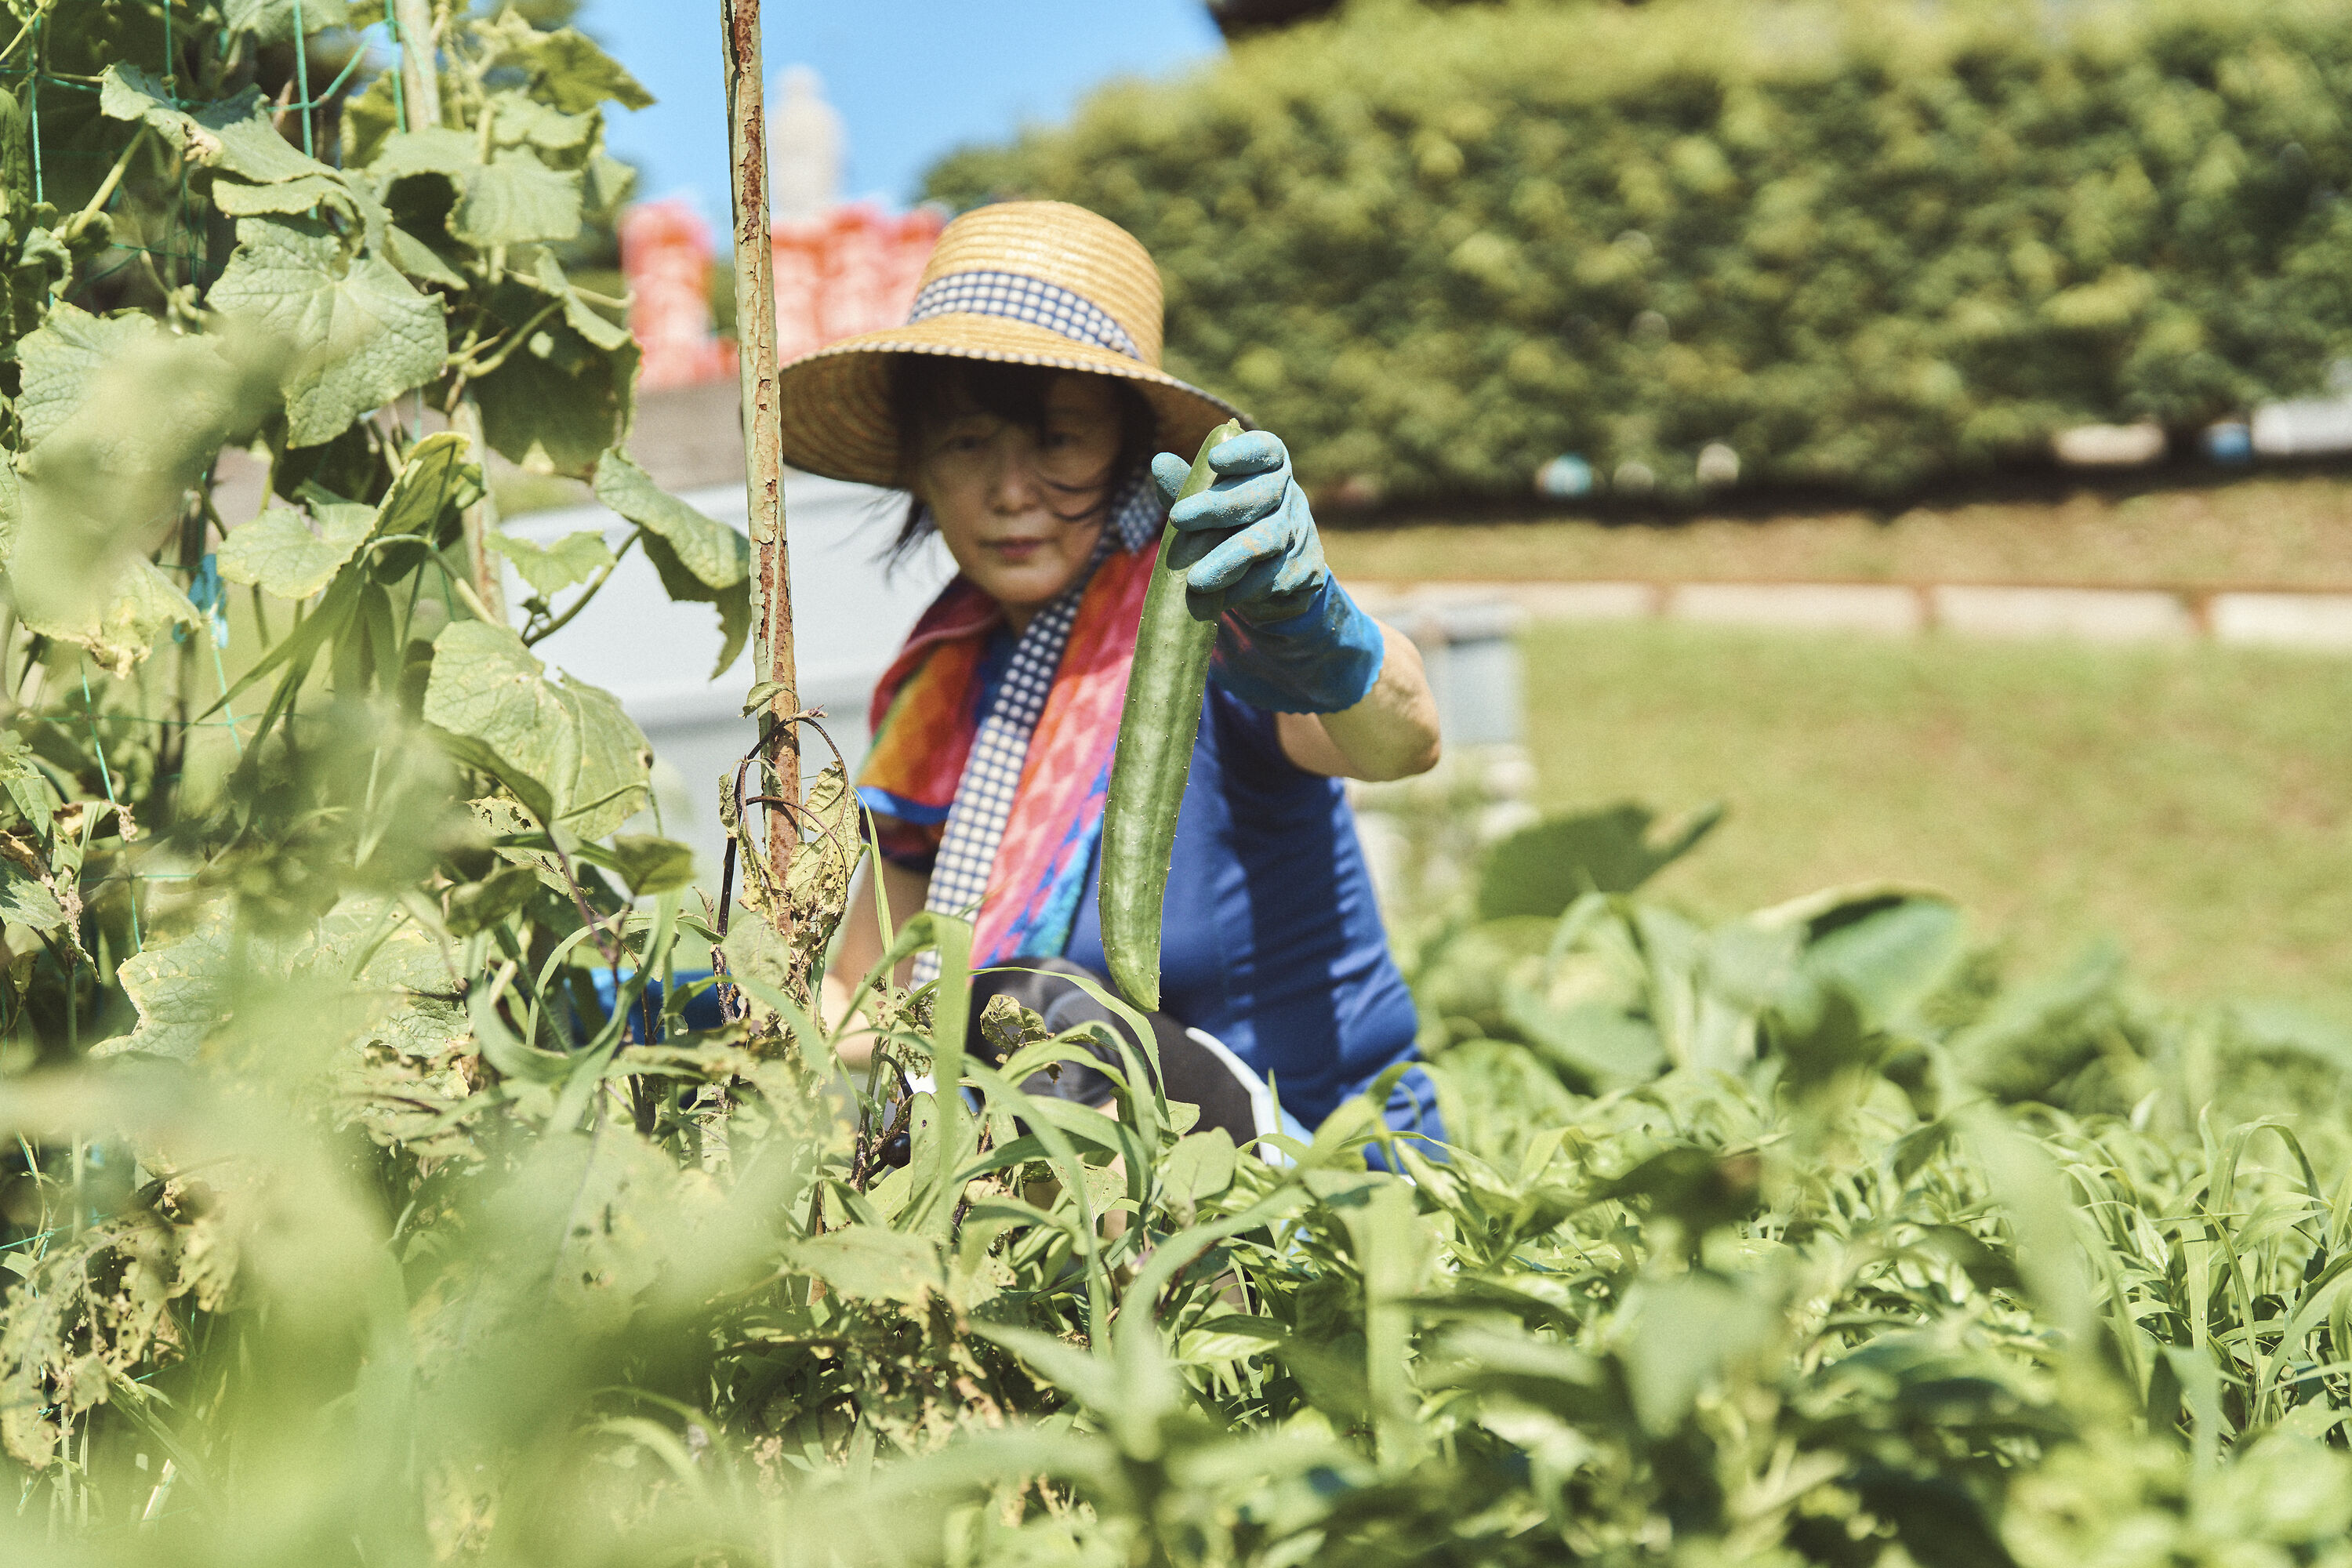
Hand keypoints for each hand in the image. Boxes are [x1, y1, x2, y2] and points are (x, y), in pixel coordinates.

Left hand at [1148, 430, 1325, 622]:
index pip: (1266, 449)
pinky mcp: (1308, 571)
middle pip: (1263, 494)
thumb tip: (1159, 463)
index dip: (1243, 452)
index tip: (1213, 460)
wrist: (1269, 584)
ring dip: (1228, 560)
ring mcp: (1302, 533)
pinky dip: (1243, 589)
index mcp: (1269, 469)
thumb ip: (1186, 487)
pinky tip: (1219, 599)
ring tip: (1195, 580)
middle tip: (1177, 518)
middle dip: (1219, 506)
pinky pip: (1275, 579)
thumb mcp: (1206, 506)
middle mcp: (1290, 496)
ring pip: (1268, 540)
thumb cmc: (1230, 530)